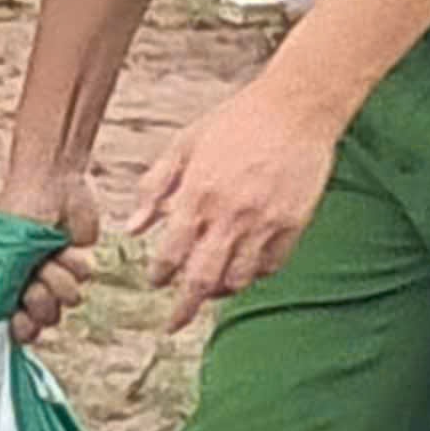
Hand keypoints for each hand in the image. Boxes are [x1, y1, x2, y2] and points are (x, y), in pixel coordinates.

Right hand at [0, 169, 100, 346]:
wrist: (53, 179)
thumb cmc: (21, 209)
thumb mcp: (7, 248)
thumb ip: (8, 285)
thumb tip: (11, 320)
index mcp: (5, 279)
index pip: (13, 320)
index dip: (22, 327)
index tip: (21, 321)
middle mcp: (29, 279)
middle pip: (44, 316)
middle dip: (43, 301)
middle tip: (36, 280)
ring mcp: (55, 271)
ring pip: (68, 300)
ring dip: (61, 280)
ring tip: (50, 259)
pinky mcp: (77, 260)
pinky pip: (84, 278)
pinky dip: (76, 263)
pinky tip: (66, 246)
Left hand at [132, 84, 338, 331]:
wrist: (295, 107)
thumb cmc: (237, 120)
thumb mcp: (184, 144)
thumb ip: (154, 187)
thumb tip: (133, 227)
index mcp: (197, 194)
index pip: (170, 253)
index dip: (158, 275)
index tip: (154, 283)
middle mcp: (229, 215)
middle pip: (202, 279)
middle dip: (184, 308)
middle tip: (174, 323)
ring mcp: (264, 222)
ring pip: (238, 279)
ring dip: (220, 290)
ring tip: (210, 290)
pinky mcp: (293, 224)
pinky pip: (271, 266)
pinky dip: (255, 274)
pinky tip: (245, 269)